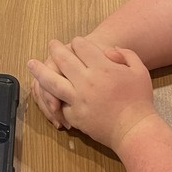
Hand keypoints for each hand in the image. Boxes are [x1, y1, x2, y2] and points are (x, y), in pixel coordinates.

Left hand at [28, 37, 157, 151]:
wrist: (134, 129)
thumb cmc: (139, 99)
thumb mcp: (139, 70)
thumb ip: (125, 54)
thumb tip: (108, 51)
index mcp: (102, 67)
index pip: (82, 47)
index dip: (79, 42)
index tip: (78, 42)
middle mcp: (86, 81)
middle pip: (63, 59)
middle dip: (56, 49)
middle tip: (52, 44)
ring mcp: (77, 99)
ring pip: (52, 82)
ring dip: (40, 70)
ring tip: (31, 64)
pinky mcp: (74, 115)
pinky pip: (59, 104)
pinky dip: (52, 98)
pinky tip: (46, 92)